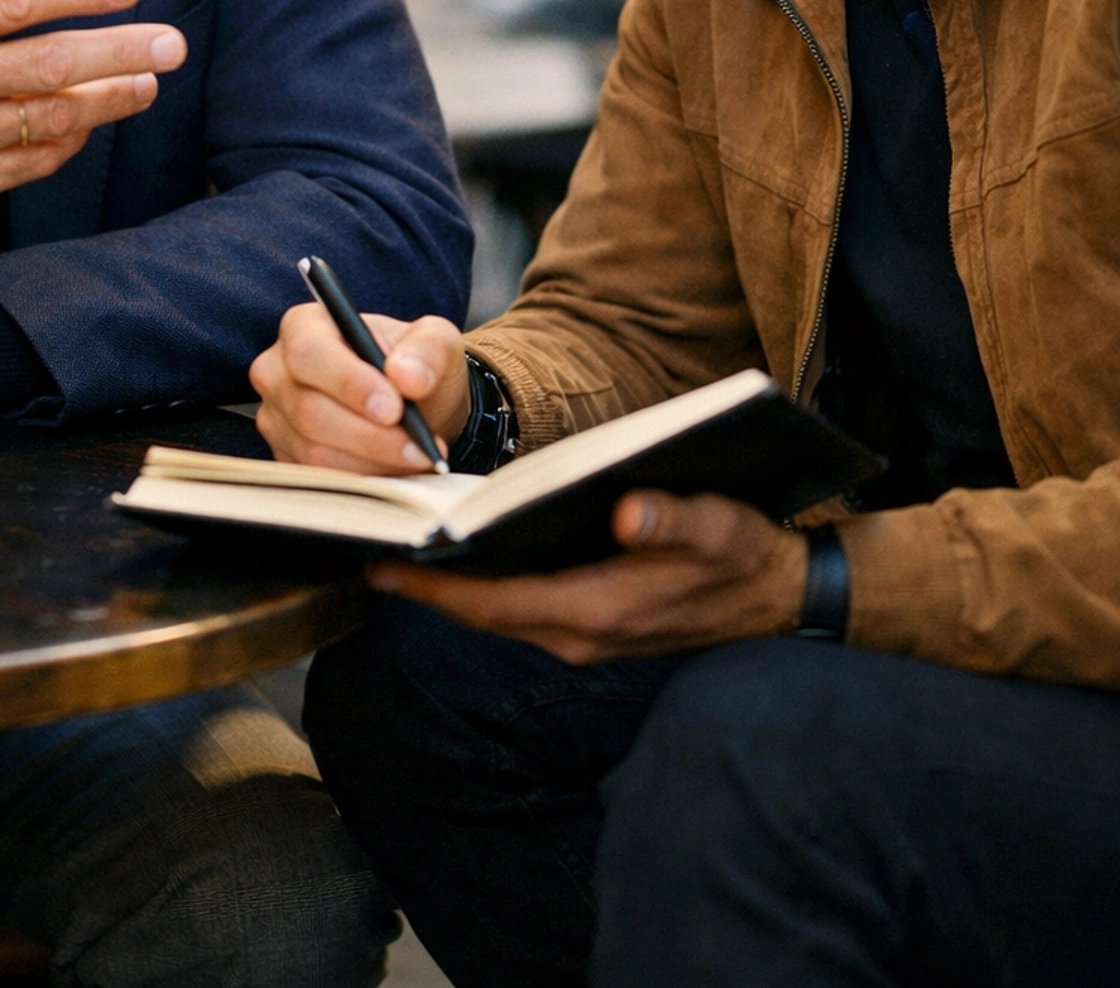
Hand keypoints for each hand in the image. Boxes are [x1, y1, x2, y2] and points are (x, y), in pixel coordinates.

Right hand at [251, 303, 470, 472]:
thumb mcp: (435, 341)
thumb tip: (407, 376)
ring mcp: (277, 419)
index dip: (349, 382)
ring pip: (315, 451)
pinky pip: (319, 479)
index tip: (394, 408)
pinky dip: (364, 480)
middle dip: (371, 435)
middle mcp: (279, 372)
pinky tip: (395, 471)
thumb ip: (427, 349)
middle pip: (310, 410)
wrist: (411, 406)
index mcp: (304, 326)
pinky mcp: (286, 458)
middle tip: (419, 446)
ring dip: (372, 462)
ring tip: (416, 458)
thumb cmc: (413, 365)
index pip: (309, 351)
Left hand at [368, 491, 808, 662]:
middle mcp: (580, 634)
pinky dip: (484, 587)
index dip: (435, 583)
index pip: (494, 601)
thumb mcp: (718, 526)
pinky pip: (519, 610)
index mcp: (598, 610)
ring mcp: (584, 636)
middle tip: (366, 546)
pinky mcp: (591, 626)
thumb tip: (628, 511)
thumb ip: (674, 517)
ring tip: (400, 543)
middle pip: (481, 612)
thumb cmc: (745, 555)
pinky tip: (464, 550)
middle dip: (425, 584)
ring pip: (498, 613)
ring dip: (451, 586)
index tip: (380, 562)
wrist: (781, 601)